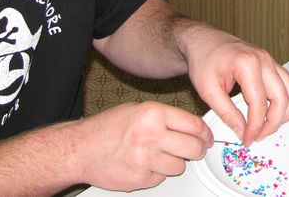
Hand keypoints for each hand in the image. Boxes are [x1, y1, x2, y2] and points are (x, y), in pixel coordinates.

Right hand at [76, 101, 212, 190]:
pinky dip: (158, 173)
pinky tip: (145, 163)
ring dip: (175, 162)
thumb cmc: (106, 128)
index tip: (207, 137)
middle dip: (197, 150)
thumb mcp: (137, 110)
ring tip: (158, 154)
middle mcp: (151, 135)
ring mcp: (146, 159)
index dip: (205, 133)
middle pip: (193, 148)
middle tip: (195, 149)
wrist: (80, 149)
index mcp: (153, 114)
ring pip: (180, 166)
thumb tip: (191, 126)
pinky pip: (162, 178)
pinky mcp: (141, 179)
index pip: (194, 125)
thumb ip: (165, 117)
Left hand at [183, 27, 288, 146]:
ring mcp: (269, 59)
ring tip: (268, 126)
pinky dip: (284, 98)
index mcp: (247, 64)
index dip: (255, 126)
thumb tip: (242, 131)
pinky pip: (286, 82)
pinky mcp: (269, 61)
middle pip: (281, 97)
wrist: (202, 41)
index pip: (258, 103)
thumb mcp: (208, 90)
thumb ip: (227, 113)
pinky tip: (274, 110)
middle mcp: (263, 59)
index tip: (248, 138)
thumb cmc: (203, 59)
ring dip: (283, 111)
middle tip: (259, 136)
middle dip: (273, 122)